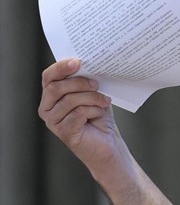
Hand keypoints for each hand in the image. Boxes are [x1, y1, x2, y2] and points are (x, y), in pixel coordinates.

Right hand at [38, 58, 119, 173]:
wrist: (108, 142)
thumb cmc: (98, 116)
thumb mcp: (92, 92)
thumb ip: (84, 79)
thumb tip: (85, 63)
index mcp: (51, 95)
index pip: (48, 77)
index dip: (61, 67)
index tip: (77, 62)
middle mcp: (46, 108)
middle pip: (56, 87)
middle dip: (79, 83)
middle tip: (97, 84)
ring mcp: (52, 122)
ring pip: (69, 100)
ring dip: (91, 98)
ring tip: (104, 101)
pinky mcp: (63, 132)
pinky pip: (77, 114)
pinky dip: (92, 110)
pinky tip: (99, 113)